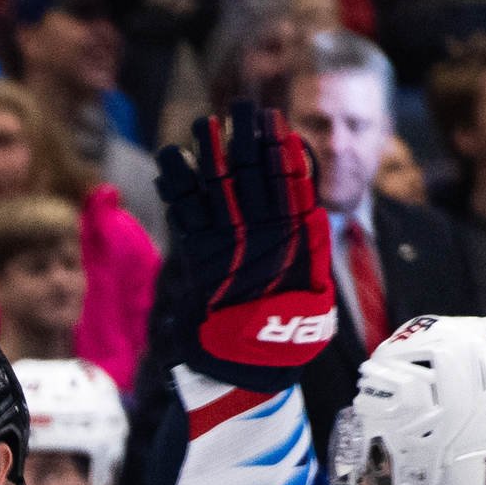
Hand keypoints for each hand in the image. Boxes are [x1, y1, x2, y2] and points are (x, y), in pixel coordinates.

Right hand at [154, 100, 334, 392]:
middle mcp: (260, 239)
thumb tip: (311, 219)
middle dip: (247, 144)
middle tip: (240, 108)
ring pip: (219, 193)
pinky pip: (189, 219)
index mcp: (293, 243)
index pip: (289, 188)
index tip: (276, 124)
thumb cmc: (284, 348)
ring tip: (203, 125)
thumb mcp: (314, 305)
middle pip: (253, 181)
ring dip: (211, 159)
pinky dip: (179, 191)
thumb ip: (310, 265)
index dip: (282, 156)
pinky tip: (171, 162)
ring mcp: (228, 247)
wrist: (245, 377)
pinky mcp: (200, 261)